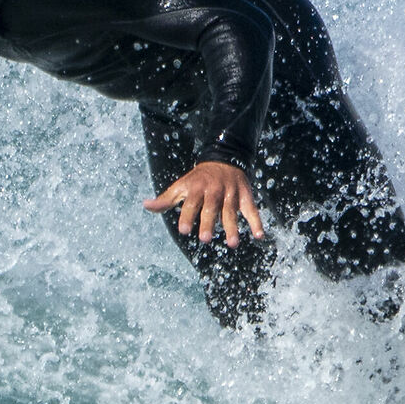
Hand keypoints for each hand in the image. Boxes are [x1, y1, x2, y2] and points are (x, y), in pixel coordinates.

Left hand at [143, 161, 265, 246]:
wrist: (223, 159)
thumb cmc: (197, 179)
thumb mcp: (181, 186)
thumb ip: (166, 199)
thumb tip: (146, 205)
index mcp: (196, 188)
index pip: (191, 203)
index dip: (188, 216)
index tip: (185, 230)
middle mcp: (214, 190)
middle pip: (211, 208)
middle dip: (208, 223)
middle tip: (205, 239)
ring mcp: (231, 193)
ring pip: (231, 211)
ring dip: (232, 227)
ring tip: (232, 244)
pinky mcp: (245, 195)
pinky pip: (252, 209)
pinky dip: (256, 221)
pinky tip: (259, 235)